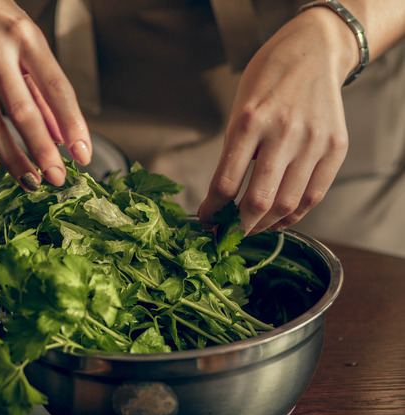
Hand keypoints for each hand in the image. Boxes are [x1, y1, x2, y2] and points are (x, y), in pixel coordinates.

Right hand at [0, 0, 91, 190]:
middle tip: (57, 179)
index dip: (72, 125)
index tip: (82, 155)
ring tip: (30, 181)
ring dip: (13, 160)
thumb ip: (43, 89)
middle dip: (42, 152)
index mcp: (24, 37)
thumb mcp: (28, 43)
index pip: (56, 87)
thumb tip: (62, 136)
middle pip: (21, 112)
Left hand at [198, 7, 358, 234]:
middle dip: (238, 227)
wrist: (312, 51)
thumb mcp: (239, 109)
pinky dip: (295, 215)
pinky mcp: (336, 147)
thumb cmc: (267, 80)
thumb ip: (235, 152)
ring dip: (265, 225)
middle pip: (258, 201)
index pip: (225, 182)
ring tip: (251, 229)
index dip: (213, 210)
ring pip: (288, 204)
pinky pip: (315, 195)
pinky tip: (279, 220)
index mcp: (249, 122)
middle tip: (227, 235)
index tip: (205, 220)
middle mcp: (283, 132)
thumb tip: (223, 199)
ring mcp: (313, 141)